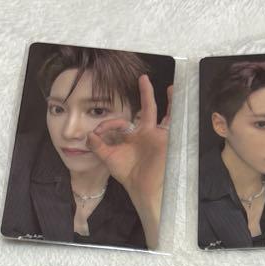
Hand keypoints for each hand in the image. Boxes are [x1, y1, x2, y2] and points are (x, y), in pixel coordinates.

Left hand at [87, 75, 170, 246]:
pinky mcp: (165, 140)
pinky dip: (174, 111)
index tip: (97, 132)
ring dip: (166, 100)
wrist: (143, 187)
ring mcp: (157, 136)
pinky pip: (171, 123)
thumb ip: (98, 146)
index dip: (108, 123)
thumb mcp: (109, 159)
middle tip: (142, 78)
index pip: (122, 122)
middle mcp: (146, 134)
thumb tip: (88, 135)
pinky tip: (176, 97)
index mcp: (132, 138)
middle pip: (146, 110)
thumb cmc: (128, 175)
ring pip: (163, 114)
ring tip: (170, 87)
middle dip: (145, 94)